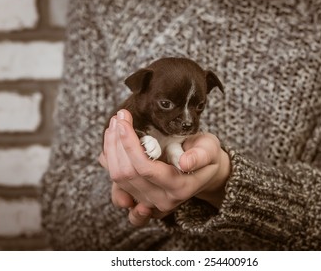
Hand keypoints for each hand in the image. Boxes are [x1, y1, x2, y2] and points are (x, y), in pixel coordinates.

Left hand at [99, 109, 230, 225]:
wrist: (205, 172)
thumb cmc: (207, 156)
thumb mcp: (210, 150)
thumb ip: (200, 156)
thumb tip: (185, 163)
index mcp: (179, 187)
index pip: (145, 169)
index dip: (130, 145)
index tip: (124, 122)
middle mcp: (161, 199)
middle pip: (126, 174)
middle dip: (117, 143)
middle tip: (119, 118)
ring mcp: (148, 202)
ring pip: (117, 178)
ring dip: (111, 149)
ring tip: (115, 125)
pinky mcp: (139, 198)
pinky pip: (116, 184)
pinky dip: (109, 162)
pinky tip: (112, 143)